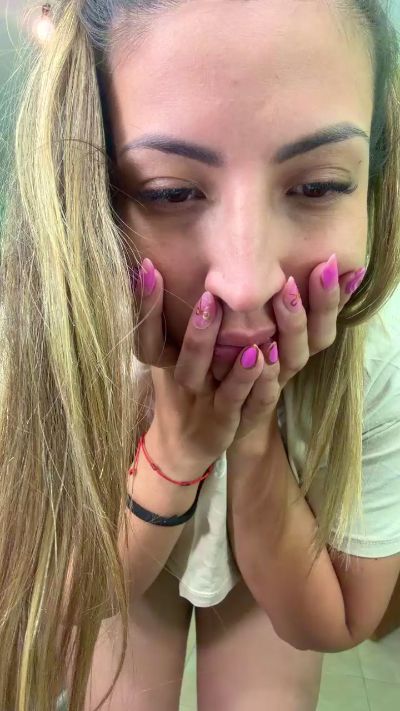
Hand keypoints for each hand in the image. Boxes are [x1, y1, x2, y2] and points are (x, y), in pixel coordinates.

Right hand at [131, 259, 281, 476]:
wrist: (186, 442)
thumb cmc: (184, 383)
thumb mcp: (169, 352)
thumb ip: (170, 316)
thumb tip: (162, 262)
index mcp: (167, 364)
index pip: (148, 336)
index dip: (146, 306)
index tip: (149, 267)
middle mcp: (187, 385)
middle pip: (188, 363)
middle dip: (198, 333)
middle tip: (208, 298)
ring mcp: (211, 407)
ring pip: (225, 389)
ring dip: (238, 368)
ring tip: (251, 345)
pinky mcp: (235, 423)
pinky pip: (251, 406)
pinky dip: (260, 385)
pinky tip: (272, 363)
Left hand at [230, 254, 366, 451]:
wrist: (210, 427)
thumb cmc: (229, 371)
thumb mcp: (242, 334)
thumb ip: (257, 304)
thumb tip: (274, 263)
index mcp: (293, 347)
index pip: (323, 319)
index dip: (334, 296)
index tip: (340, 263)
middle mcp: (288, 366)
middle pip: (315, 336)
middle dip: (319, 300)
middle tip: (317, 266)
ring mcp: (271, 388)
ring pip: (293, 358)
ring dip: (293, 325)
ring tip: (286, 291)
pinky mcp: (248, 413)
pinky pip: (262, 395)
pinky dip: (264, 374)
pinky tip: (260, 351)